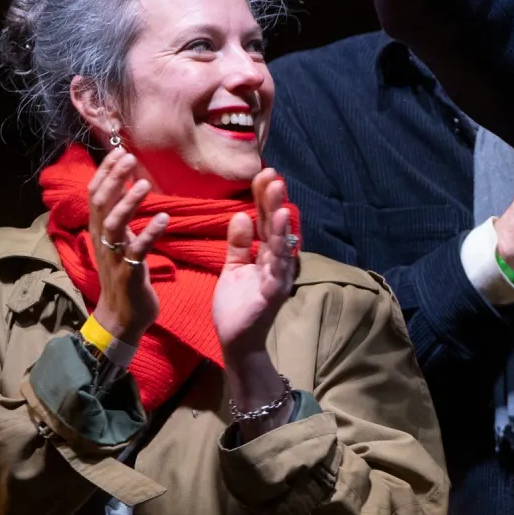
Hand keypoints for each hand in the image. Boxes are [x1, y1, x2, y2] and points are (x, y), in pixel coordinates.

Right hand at [87, 147, 170, 344]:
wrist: (123, 317)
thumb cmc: (125, 276)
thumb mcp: (120, 243)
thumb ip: (120, 218)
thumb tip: (125, 188)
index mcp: (99, 232)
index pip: (96, 195)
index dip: (105, 172)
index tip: (119, 150)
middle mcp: (102, 241)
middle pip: (100, 203)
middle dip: (113, 179)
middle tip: (130, 158)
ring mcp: (113, 257)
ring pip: (114, 224)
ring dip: (128, 202)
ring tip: (144, 184)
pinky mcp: (129, 272)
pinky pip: (137, 249)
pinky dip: (149, 233)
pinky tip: (163, 218)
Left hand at [212, 169, 299, 359]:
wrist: (236, 341)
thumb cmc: (236, 305)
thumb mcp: (233, 268)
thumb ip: (238, 244)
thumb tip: (240, 216)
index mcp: (265, 255)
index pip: (265, 221)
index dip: (264, 198)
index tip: (262, 174)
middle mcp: (276, 263)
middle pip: (275, 227)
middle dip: (274, 201)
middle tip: (272, 175)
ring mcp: (277, 277)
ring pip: (280, 244)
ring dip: (280, 221)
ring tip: (279, 197)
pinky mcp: (273, 293)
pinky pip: (276, 269)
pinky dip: (280, 251)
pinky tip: (280, 236)